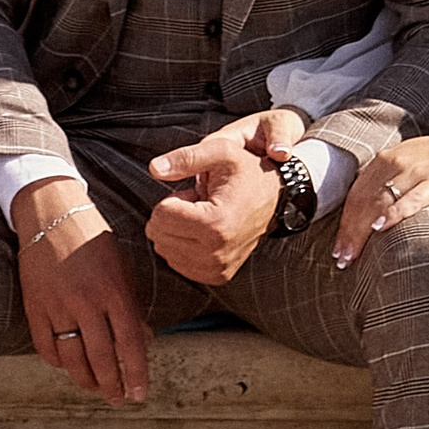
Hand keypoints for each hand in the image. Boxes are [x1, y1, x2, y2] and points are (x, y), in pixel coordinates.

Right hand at [13, 179, 149, 404]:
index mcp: (114, 291)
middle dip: (112, 386)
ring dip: (86, 380)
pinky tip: (69, 366)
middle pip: (102, 358)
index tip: (139, 394)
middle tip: (118, 399)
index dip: (136, 373)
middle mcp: (87, 301)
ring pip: (73, 358)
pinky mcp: (35, 307)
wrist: (51, 214)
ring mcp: (58, 305)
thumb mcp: (121, 268)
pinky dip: (58, 362)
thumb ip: (131, 306)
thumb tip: (143, 342)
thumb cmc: (93, 240)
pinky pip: (46, 347)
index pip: (130, 343)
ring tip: (96, 387)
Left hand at [145, 124, 284, 284]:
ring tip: (201, 217)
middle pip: (159, 235)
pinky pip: (177, 264)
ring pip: (165, 250)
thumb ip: (185, 158)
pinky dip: (182, 246)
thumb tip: (153, 168)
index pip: (161, 215)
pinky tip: (203, 232)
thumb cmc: (246, 173)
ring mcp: (218, 267)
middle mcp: (217, 252)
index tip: (194, 195)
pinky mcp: (217, 276)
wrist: (274, 198)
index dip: (173, 198)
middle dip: (171, 215)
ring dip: (177, 231)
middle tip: (197, 206)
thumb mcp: (220, 152)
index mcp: (216, 222)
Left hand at [331, 130, 428, 268]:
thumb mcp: (410, 163)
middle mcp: (396, 162)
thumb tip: (370, 212)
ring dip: (362, 229)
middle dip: (349, 231)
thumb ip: (390, 181)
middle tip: (341, 258)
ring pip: (380, 201)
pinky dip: (393, 213)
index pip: (357, 193)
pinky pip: (412, 198)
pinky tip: (380, 228)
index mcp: (387, 159)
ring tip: (353, 254)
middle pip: (364, 200)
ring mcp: (416, 171)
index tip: (338, 247)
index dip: (345, 221)